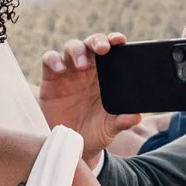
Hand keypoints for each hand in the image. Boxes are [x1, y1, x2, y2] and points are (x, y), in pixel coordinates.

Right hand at [38, 34, 141, 162]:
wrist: (70, 145)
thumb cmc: (94, 133)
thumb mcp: (110, 128)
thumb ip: (122, 121)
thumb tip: (137, 116)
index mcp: (105, 75)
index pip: (111, 51)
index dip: (114, 41)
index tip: (119, 40)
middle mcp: (87, 69)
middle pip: (91, 44)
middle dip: (96, 41)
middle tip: (102, 49)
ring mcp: (68, 72)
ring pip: (71, 47)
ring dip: (77, 50)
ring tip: (82, 65)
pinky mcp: (50, 79)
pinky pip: (49, 60)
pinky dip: (54, 60)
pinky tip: (60, 69)